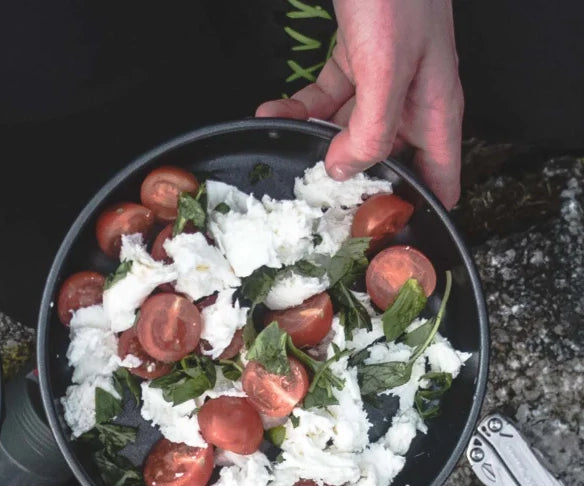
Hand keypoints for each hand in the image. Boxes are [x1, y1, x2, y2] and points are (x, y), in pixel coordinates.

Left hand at [256, 0, 462, 206]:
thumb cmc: (397, 1)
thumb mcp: (386, 71)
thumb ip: (372, 126)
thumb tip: (347, 169)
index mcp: (435, 107)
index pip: (439, 173)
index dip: (418, 207)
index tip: (386, 237)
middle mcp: (411, 97)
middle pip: (385, 155)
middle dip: (348, 176)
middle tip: (310, 200)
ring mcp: (381, 78)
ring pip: (346, 127)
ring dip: (311, 139)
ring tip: (279, 149)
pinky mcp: (354, 58)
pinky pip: (325, 96)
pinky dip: (298, 106)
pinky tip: (272, 111)